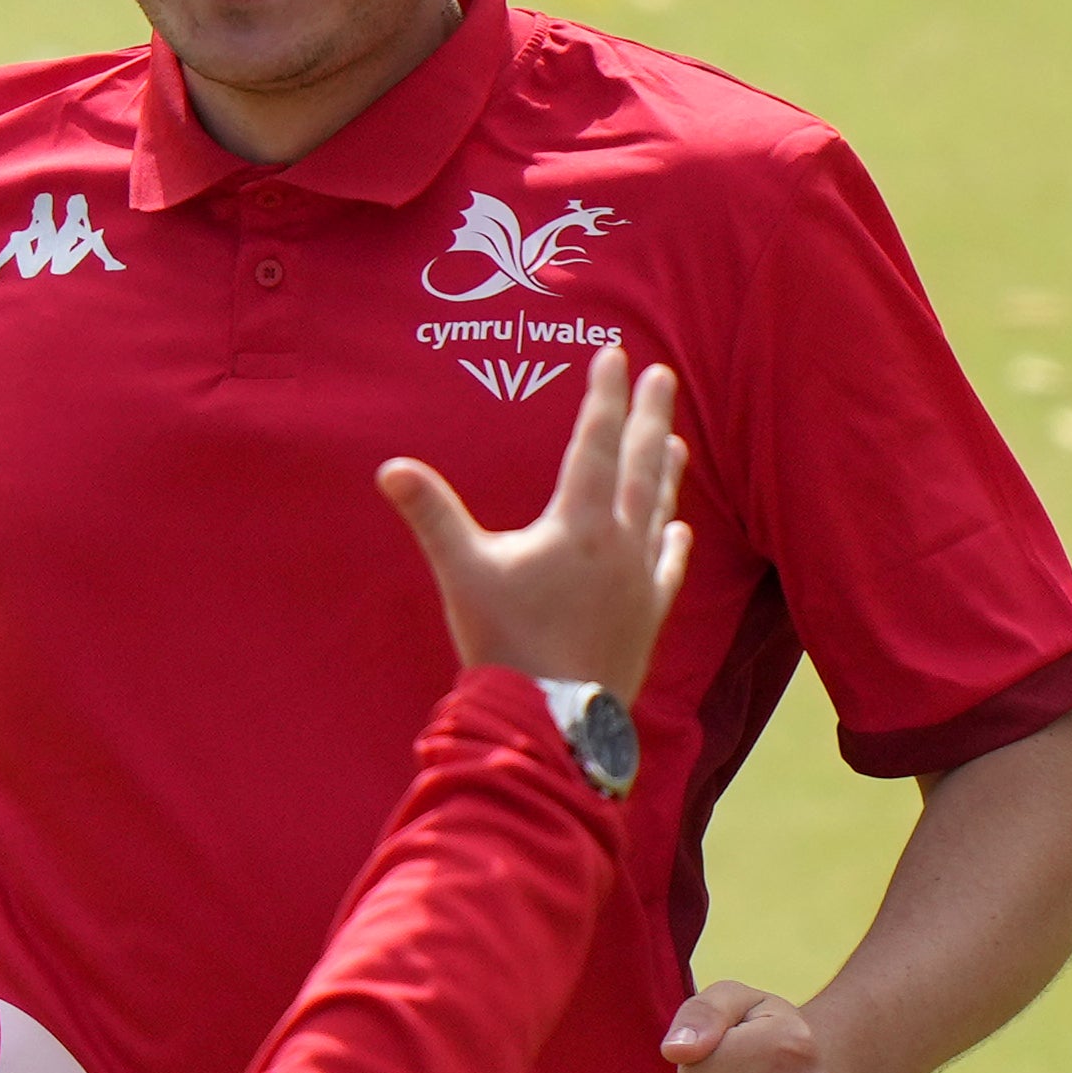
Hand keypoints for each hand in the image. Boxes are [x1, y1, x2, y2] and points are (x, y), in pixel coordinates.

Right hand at [376, 342, 692, 695]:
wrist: (552, 718)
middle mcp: (620, 544)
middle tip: (664, 375)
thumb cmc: (506, 642)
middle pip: (640, 464)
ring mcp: (639, 581)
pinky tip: (679, 530)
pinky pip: (668, 568)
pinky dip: (674, 542)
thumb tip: (392, 468)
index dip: (604, 395)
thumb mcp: (463, 573)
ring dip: (665, 470)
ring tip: (675, 439)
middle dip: (651, 415)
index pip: (595, 442)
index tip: (615, 355)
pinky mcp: (647, 617)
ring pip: (659, 509)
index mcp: (579, 524)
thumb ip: (432, 515)